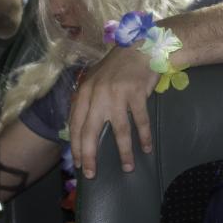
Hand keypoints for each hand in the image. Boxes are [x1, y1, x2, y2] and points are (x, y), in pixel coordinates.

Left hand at [68, 45, 158, 178]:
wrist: (140, 48)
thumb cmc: (117, 68)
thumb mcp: (95, 81)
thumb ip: (87, 101)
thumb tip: (81, 128)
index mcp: (85, 92)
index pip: (76, 125)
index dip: (77, 146)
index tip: (79, 163)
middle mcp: (98, 94)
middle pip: (91, 132)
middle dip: (90, 156)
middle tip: (92, 174)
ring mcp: (117, 94)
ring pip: (119, 130)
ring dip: (124, 152)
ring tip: (127, 167)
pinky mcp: (136, 93)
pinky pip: (140, 121)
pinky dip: (144, 136)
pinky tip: (147, 148)